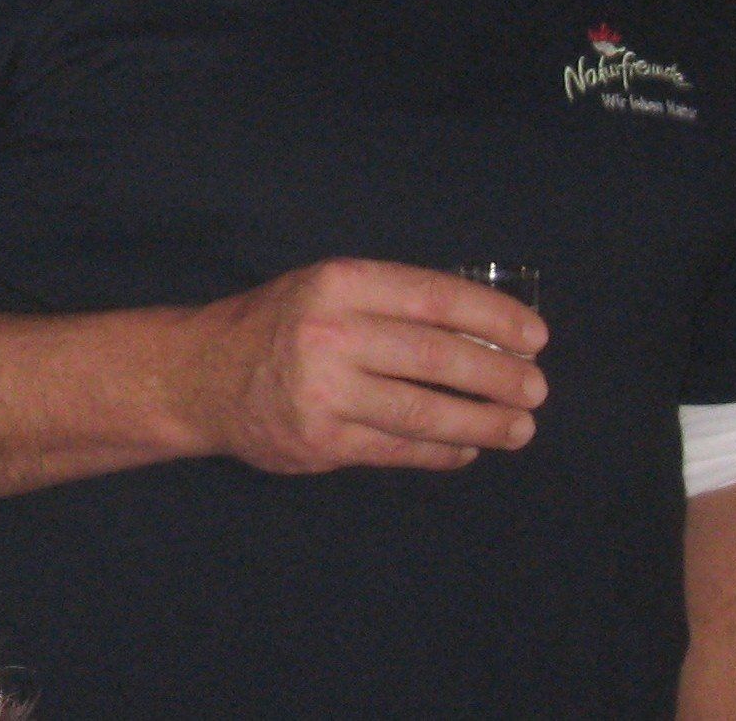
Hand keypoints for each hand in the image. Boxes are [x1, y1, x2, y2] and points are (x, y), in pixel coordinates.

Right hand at [175, 258, 547, 473]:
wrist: (199, 376)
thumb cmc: (278, 326)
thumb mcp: (324, 290)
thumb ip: (390, 305)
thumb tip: (488, 332)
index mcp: (337, 283)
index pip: (433, 297)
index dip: (493, 316)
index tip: (535, 337)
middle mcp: (330, 333)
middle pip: (437, 357)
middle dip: (499, 376)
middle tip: (536, 389)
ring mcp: (324, 391)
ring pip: (426, 411)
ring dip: (484, 422)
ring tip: (520, 427)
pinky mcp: (322, 441)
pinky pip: (401, 450)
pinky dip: (444, 452)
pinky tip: (466, 449)